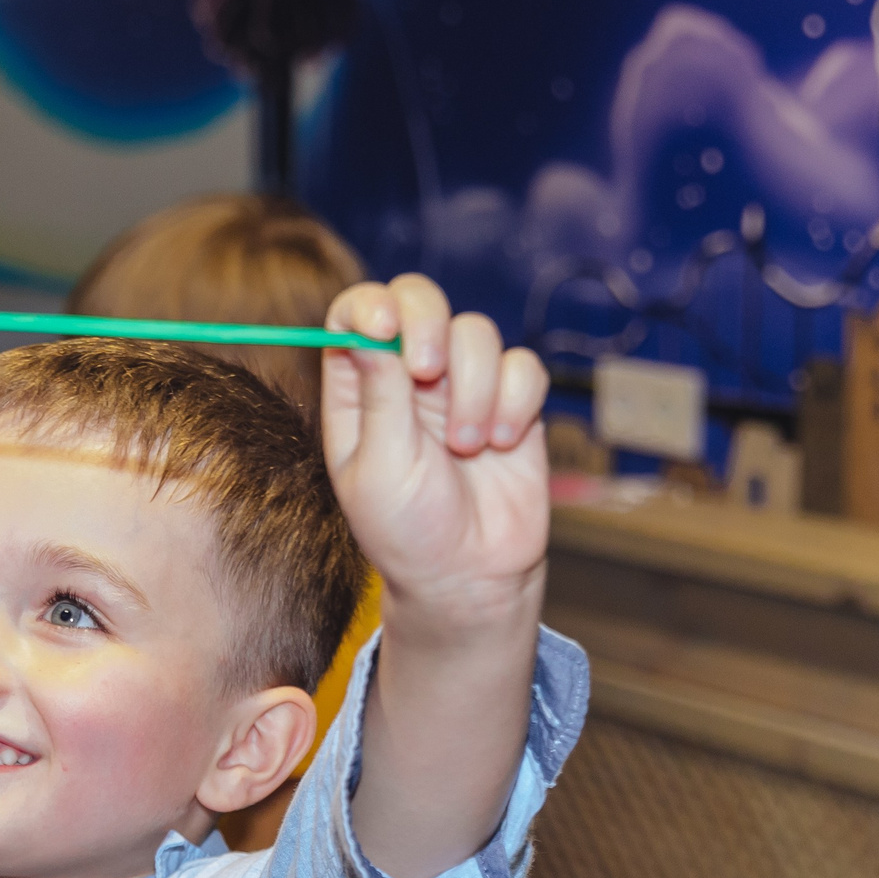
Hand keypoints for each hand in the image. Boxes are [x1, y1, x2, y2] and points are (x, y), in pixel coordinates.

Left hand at [321, 275, 549, 632]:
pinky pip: (523, 366)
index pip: (355, 315)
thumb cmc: (407, 532)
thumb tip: (366, 332)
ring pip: (476, 332)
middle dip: (428, 323)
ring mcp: (462, 386)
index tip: (385, 326)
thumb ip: (379, 395)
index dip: (370, 305)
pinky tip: (502, 445)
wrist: (470, 577)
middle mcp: (407, 378)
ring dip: (474, 386)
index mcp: (359, 390)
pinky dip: (515, 399)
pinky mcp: (512, 402)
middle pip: (418, 300)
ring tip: (468, 447)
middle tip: (428, 371)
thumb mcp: (380, 466)